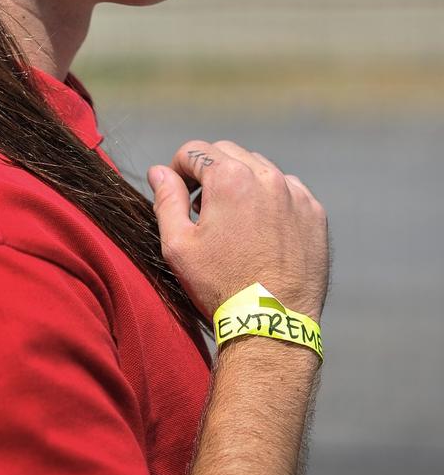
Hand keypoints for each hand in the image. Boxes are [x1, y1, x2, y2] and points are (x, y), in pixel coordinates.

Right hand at [147, 140, 328, 319]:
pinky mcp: (314, 213)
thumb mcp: (178, 244)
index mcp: (229, 178)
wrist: (272, 324)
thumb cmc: (220, 285)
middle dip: (209, 171)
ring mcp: (295, 194)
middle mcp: (266, 176)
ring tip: (232, 218)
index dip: (178, 168)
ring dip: (241, 182)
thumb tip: (159, 171)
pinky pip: (288, 189)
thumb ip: (167, 199)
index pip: (194, 150)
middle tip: (201, 205)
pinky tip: (261, 228)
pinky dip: (271, 198)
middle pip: (227, 152)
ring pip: (259, 168)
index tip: (177, 191)